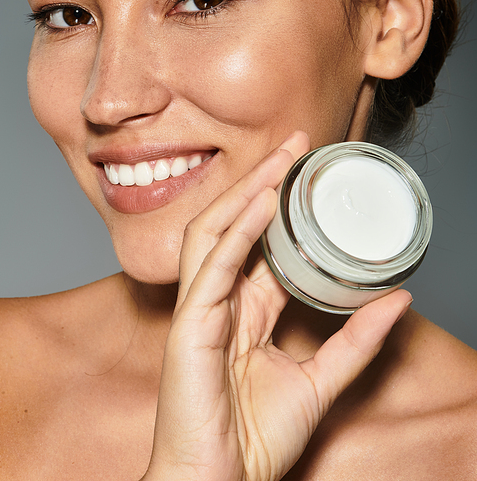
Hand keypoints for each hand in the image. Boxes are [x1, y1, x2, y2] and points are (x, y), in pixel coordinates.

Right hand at [144, 132, 411, 480]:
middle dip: (263, 182)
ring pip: (216, 232)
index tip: (310, 174)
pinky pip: (212, 268)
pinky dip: (236, 233)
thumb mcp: (320, 382)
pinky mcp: (189, 326)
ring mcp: (200, 309)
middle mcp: (219, 301)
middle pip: (234, 224)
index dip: (283, 207)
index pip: (261, 244)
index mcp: (243, 312)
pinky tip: (260, 205)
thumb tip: (397, 299)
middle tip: (297, 145)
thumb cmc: (252, 440)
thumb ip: (356, 341)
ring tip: (280, 161)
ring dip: (247, 193)